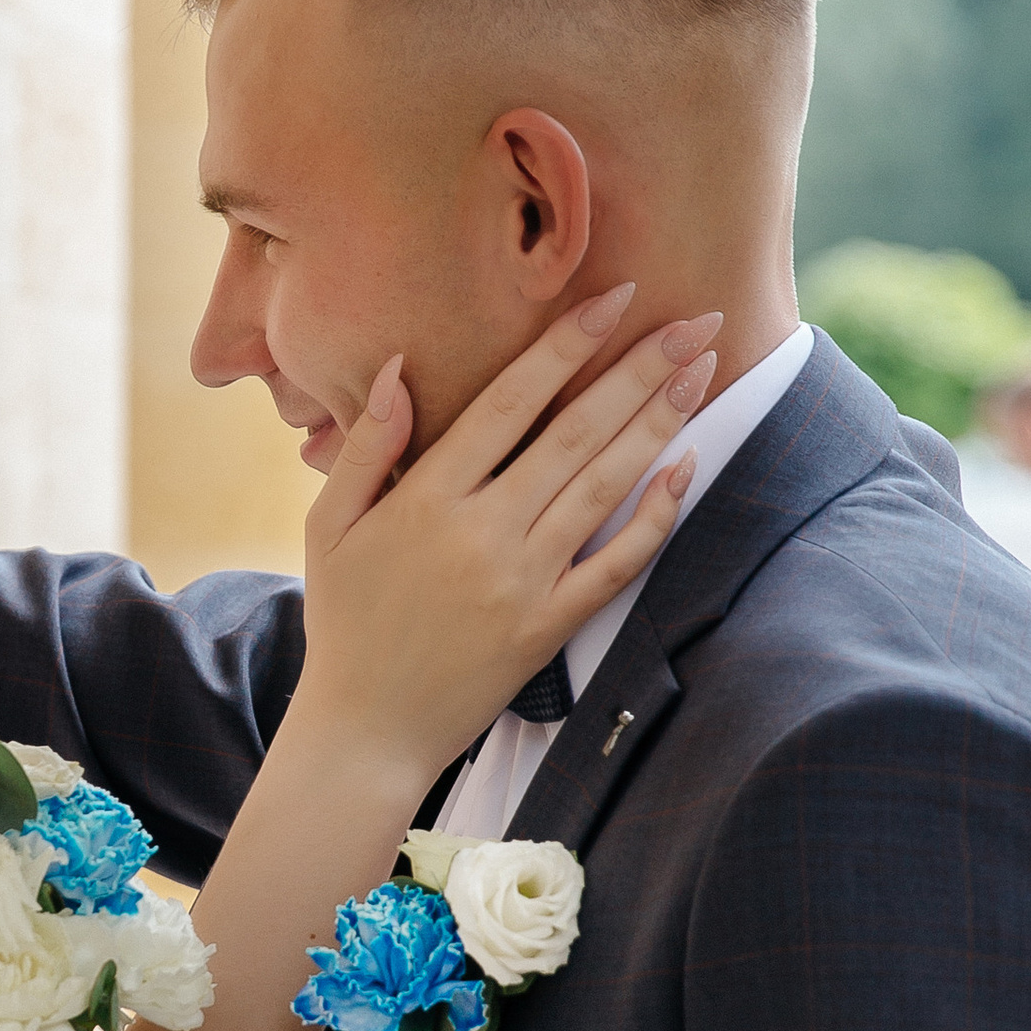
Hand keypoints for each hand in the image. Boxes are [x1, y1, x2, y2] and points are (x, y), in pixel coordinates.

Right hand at [293, 291, 719, 784]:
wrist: (366, 731)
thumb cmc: (345, 621)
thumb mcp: (328, 527)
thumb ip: (366, 447)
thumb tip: (397, 370)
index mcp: (425, 498)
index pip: (509, 402)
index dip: (565, 345)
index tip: (614, 298)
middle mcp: (481, 533)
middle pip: (575, 433)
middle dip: (639, 370)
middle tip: (694, 320)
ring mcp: (522, 582)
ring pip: (604, 487)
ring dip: (660, 424)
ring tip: (702, 372)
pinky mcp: (549, 627)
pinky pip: (616, 565)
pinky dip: (655, 518)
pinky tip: (687, 468)